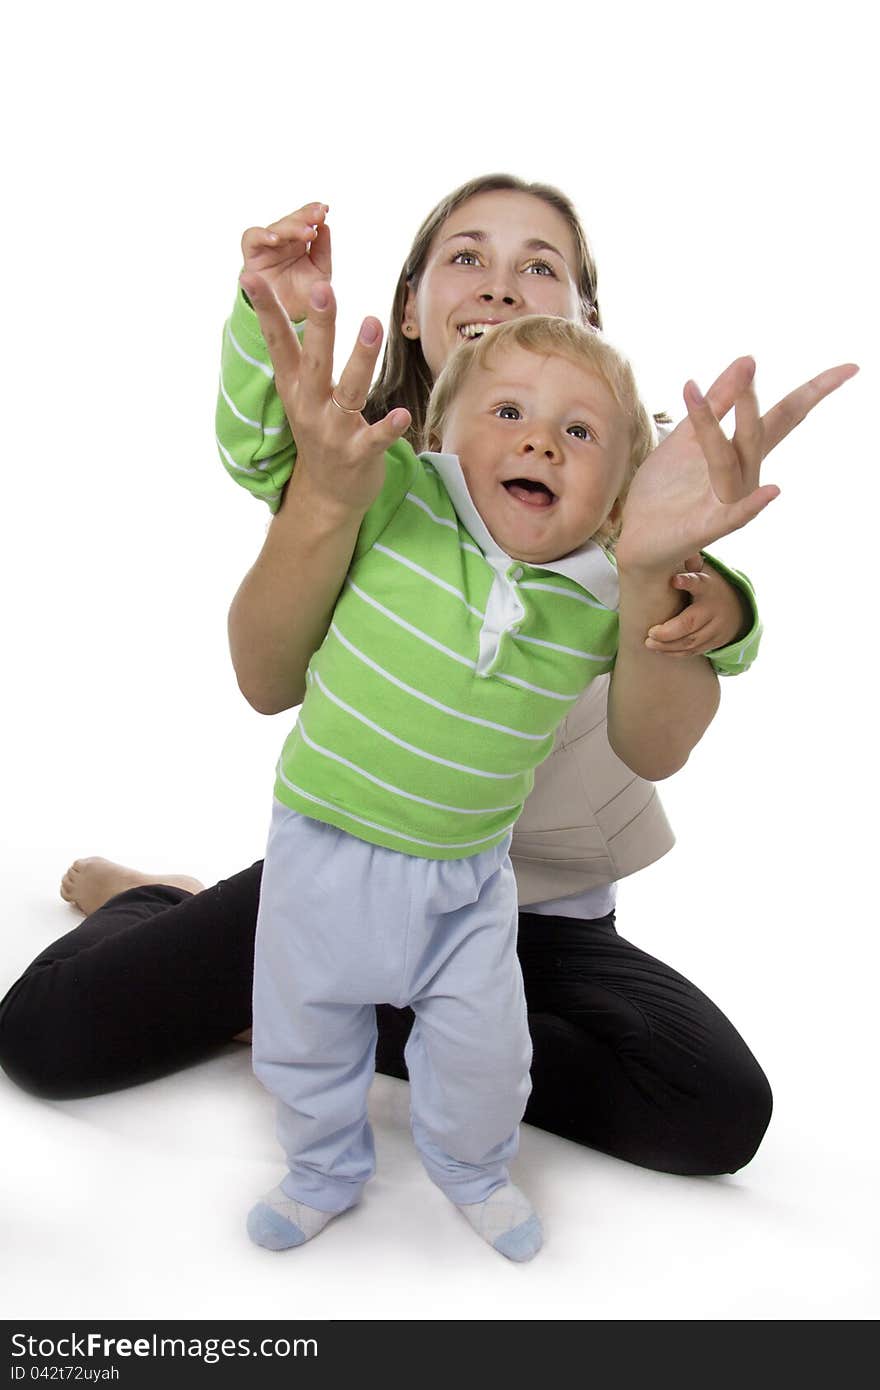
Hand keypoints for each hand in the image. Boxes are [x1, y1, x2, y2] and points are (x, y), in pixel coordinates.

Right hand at [239, 272, 410, 516]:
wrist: (326, 496)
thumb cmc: (319, 430)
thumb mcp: (301, 394)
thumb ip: (300, 354)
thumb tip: (299, 304)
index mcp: (293, 388)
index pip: (277, 343)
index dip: (265, 310)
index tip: (250, 276)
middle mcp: (309, 406)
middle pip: (314, 360)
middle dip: (319, 324)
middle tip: (322, 288)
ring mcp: (333, 432)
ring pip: (348, 391)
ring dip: (360, 358)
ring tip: (372, 323)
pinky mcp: (359, 455)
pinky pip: (376, 438)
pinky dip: (389, 427)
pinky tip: (403, 414)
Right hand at [241, 202, 332, 322]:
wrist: (290, 322)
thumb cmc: (306, 298)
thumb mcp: (321, 273)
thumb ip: (323, 251)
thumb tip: (326, 226)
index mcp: (299, 243)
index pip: (304, 221)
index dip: (312, 212)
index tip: (325, 210)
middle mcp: (283, 243)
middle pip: (290, 221)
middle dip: (304, 216)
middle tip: (318, 216)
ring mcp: (267, 248)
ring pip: (275, 228)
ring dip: (290, 227)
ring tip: (307, 232)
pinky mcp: (252, 257)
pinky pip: (252, 239)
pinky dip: (262, 236)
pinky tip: (276, 239)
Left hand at [616, 356, 858, 577]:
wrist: (637, 540)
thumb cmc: (664, 492)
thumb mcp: (686, 438)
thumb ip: (716, 403)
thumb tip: (746, 359)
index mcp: (740, 453)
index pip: (783, 417)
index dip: (815, 392)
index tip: (851, 367)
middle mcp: (743, 477)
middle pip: (759, 434)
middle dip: (753, 402)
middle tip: (748, 366)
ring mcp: (728, 502)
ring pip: (730, 460)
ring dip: (716, 430)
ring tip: (703, 398)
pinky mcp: (709, 527)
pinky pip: (736, 515)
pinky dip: (753, 504)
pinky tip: (773, 490)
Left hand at [644, 555, 750, 654]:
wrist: (735, 609)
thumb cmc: (706, 588)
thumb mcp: (701, 573)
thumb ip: (686, 565)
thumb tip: (668, 544)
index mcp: (707, 587)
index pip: (699, 582)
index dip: (688, 581)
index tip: (675, 579)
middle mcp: (712, 609)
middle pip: (691, 623)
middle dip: (669, 631)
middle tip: (650, 633)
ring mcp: (715, 628)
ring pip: (690, 642)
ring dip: (667, 645)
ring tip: (649, 643)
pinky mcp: (713, 642)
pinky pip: (693, 651)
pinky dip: (674, 653)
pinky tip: (659, 650)